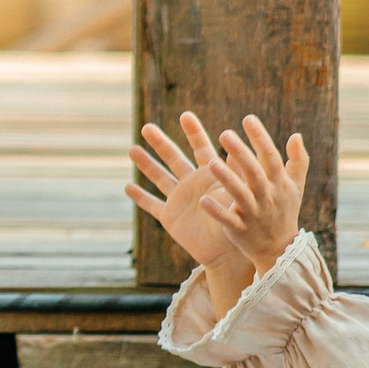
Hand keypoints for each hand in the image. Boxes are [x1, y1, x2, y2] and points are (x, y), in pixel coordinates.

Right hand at [126, 112, 245, 275]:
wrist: (230, 253)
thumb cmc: (241, 224)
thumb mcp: (241, 196)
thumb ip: (237, 176)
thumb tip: (238, 155)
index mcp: (210, 176)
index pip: (201, 147)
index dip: (194, 132)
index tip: (186, 115)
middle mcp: (192, 183)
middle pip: (173, 157)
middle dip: (160, 142)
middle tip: (147, 126)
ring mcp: (179, 200)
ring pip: (158, 177)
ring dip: (145, 164)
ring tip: (132, 149)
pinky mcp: (169, 217)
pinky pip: (151, 205)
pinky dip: (140, 196)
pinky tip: (127, 187)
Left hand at [196, 114, 309, 274]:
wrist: (280, 250)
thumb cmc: (285, 212)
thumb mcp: (296, 187)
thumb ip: (298, 161)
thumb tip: (296, 135)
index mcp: (278, 184)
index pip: (270, 157)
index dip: (260, 138)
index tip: (247, 118)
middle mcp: (267, 197)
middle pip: (254, 172)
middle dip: (241, 153)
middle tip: (225, 134)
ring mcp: (254, 214)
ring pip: (240, 194)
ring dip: (226, 179)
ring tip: (211, 162)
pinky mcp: (240, 230)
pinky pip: (228, 220)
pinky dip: (217, 211)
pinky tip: (202, 200)